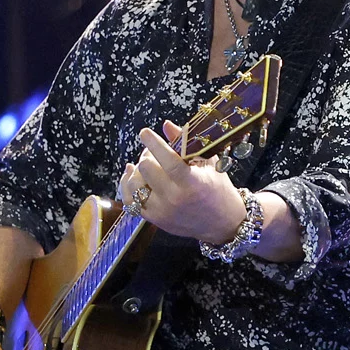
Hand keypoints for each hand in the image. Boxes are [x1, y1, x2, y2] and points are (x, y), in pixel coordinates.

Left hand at [119, 121, 247, 243]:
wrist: (222, 223)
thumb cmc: (218, 189)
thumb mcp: (210, 163)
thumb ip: (187, 143)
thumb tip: (166, 125)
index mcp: (192, 183)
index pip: (167, 159)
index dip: (154, 143)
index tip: (145, 132)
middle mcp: (175, 198)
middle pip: (146, 168)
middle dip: (147, 154)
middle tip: (153, 152)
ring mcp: (162, 210)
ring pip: (134, 183)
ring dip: (137, 169)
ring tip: (146, 164)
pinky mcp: (154, 219)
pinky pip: (130, 200)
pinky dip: (127, 185)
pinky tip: (131, 174)